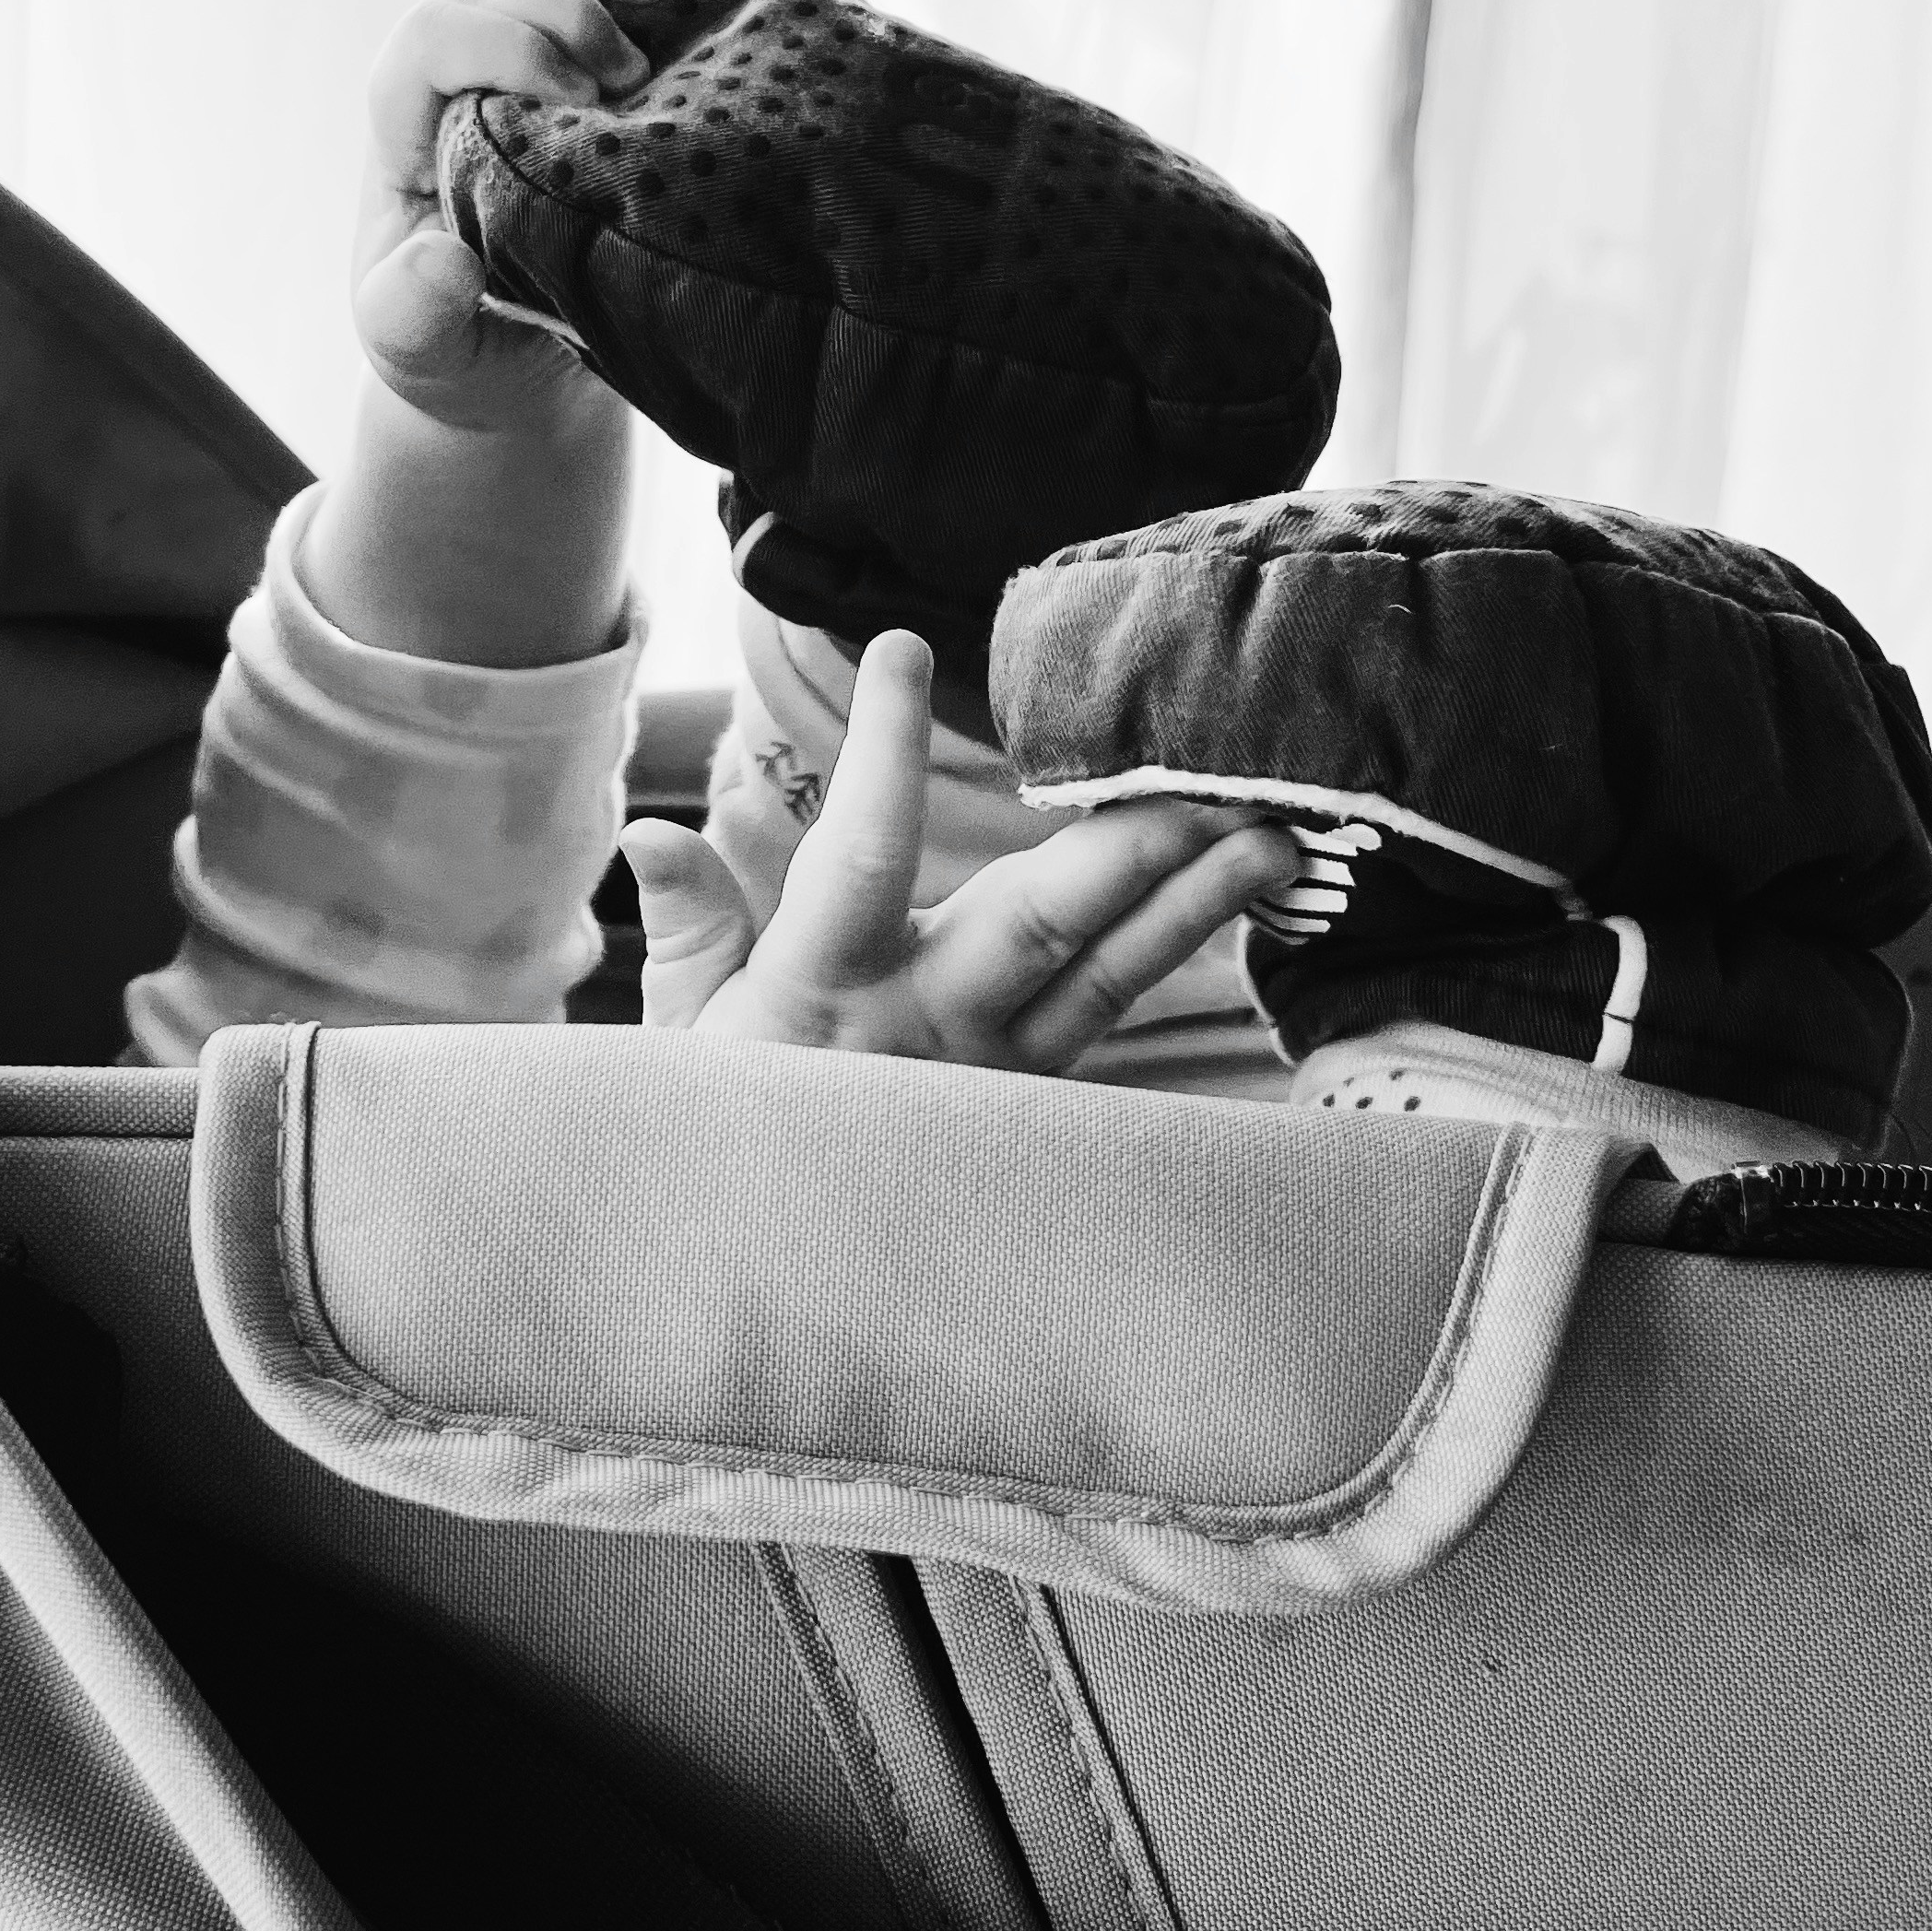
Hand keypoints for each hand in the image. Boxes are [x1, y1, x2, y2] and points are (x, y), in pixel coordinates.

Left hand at [352, 0, 671, 435]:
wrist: (524, 368)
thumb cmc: (460, 354)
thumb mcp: (420, 351)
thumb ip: (412, 314)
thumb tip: (441, 261)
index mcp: (404, 133)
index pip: (427, 41)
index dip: (502, 45)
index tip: (579, 101)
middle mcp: (449, 81)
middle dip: (561, 6)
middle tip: (630, 75)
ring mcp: (514, 66)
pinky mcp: (578, 74)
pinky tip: (680, 0)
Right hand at [622, 633, 1301, 1073]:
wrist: (778, 1281)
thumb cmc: (725, 1138)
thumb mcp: (683, 1043)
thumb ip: (694, 927)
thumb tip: (653, 835)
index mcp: (822, 994)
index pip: (857, 855)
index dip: (882, 753)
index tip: (900, 649)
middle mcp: (926, 1032)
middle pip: (1039, 927)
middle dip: (1124, 851)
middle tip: (1204, 781)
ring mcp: (999, 1076)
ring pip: (1110, 974)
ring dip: (1197, 902)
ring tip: (1278, 836)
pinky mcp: (1044, 1105)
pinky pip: (1121, 1012)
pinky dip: (1182, 947)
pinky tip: (1244, 895)